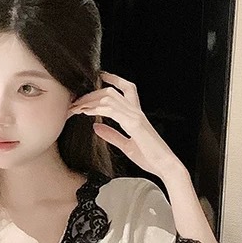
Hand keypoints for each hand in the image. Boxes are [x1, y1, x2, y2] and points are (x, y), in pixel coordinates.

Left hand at [66, 71, 186, 180]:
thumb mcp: (126, 145)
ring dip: (90, 101)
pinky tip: (86, 112)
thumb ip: (112, 135)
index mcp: (136, 114)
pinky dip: (97, 109)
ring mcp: (136, 116)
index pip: (126, 88)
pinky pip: (112, 110)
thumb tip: (96, 126)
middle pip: (112, 91)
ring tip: (77, 106)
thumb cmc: (150, 157)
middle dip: (92, 93)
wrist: (165, 166)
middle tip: (76, 100)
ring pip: (110, 98)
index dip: (113, 79)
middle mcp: (136, 111)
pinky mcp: (134, 124)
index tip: (99, 77)